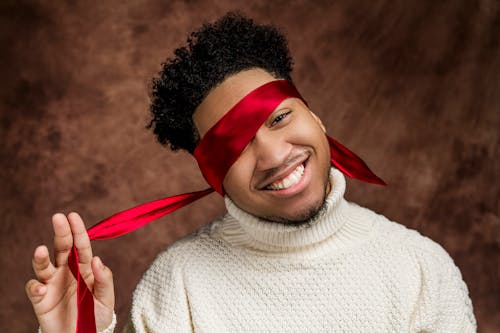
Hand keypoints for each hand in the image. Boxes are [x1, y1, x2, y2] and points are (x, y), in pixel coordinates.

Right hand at [25, 212, 114, 331]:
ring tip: (41, 250)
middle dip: (61, 232)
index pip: (81, 245)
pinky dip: (35, 287)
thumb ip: (104, 279)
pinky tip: (42, 289)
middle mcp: (67, 271)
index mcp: (85, 267)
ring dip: (41, 257)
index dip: (78, 230)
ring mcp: (52, 283)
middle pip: (62, 248)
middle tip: (58, 218)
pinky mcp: (40, 299)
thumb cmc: (96, 315)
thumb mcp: (106, 298)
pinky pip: (34, 289)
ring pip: (44, 265)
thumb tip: (97, 259)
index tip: (73, 216)